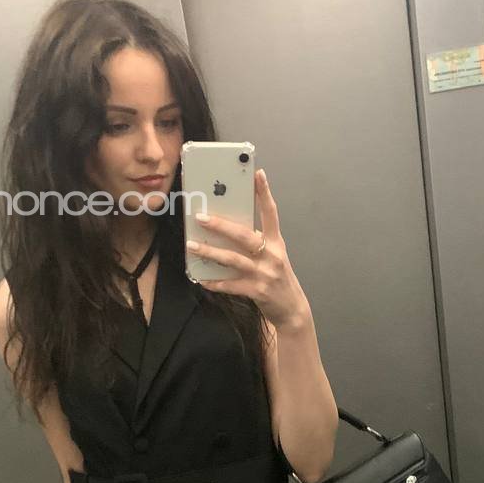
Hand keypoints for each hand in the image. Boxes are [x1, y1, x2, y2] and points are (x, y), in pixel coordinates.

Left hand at [185, 168, 310, 328]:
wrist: (292, 309)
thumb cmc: (277, 278)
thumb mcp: (273, 255)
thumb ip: (257, 241)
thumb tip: (228, 228)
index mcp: (276, 242)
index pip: (271, 212)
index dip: (265, 192)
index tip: (257, 173)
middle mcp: (272, 255)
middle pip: (244, 235)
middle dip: (220, 225)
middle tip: (201, 217)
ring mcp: (264, 273)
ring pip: (233, 259)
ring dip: (210, 252)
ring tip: (192, 245)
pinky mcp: (257, 291)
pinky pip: (231, 285)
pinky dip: (215, 282)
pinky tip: (202, 279)